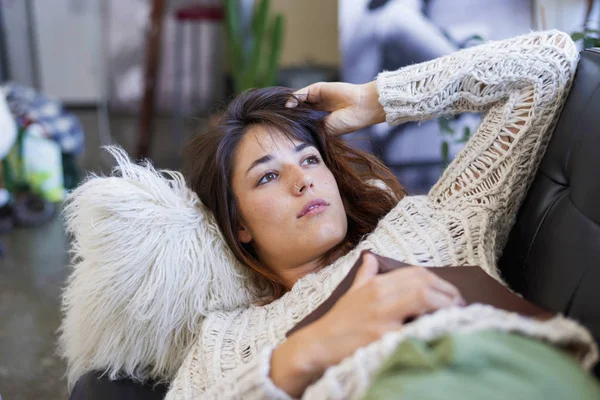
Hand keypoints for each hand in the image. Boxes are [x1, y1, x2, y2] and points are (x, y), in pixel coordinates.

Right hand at [270, 253, 463, 396]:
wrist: (319, 344)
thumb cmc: (340, 321)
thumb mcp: (353, 293)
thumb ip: (366, 275)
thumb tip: (370, 257)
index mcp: (377, 284)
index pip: (417, 274)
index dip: (441, 283)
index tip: (451, 295)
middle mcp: (380, 295)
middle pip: (424, 283)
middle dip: (448, 294)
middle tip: (459, 307)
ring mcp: (381, 315)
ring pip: (422, 298)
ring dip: (444, 307)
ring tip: (454, 317)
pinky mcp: (382, 337)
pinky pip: (414, 329)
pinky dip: (430, 329)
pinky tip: (439, 333)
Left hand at [286, 81, 385, 135]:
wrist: (359, 108)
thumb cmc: (345, 123)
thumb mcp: (324, 128)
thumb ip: (309, 125)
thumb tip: (291, 125)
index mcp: (318, 120)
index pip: (300, 122)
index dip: (291, 125)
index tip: (281, 131)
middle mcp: (316, 109)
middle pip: (297, 111)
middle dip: (288, 116)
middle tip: (278, 122)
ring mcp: (316, 98)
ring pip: (298, 102)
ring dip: (290, 108)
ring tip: (283, 115)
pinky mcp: (316, 89)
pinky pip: (301, 93)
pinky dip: (294, 98)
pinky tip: (289, 105)